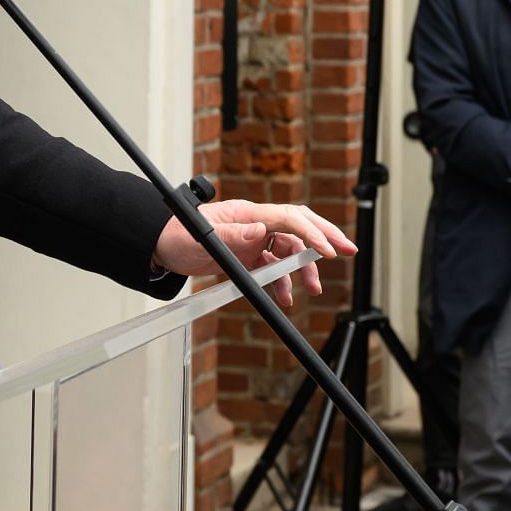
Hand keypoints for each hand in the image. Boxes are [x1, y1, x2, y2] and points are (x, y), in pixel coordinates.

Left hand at [153, 199, 355, 307]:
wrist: (162, 248)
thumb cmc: (178, 236)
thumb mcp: (203, 237)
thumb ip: (232, 234)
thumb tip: (259, 230)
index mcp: (249, 214)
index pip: (289, 219)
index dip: (311, 233)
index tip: (328, 251)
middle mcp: (255, 223)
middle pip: (299, 227)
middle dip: (325, 238)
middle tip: (348, 250)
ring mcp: (253, 238)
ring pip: (289, 251)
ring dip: (304, 270)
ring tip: (313, 289)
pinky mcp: (247, 255)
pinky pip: (273, 266)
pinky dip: (282, 281)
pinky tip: (286, 297)